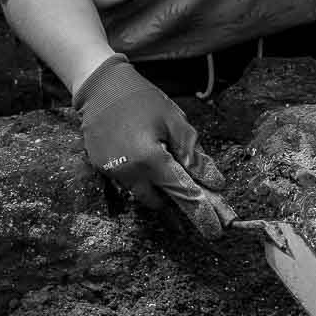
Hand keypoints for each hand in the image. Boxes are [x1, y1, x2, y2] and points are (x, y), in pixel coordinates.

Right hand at [73, 54, 228, 239]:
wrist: (100, 86)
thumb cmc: (141, 99)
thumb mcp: (174, 121)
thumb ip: (192, 153)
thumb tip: (212, 182)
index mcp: (151, 160)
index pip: (181, 192)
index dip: (200, 211)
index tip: (214, 229)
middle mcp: (129, 172)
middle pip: (157, 201)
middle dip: (172, 202)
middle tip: (189, 198)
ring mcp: (111, 171)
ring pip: (140, 192)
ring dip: (154, 186)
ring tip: (160, 164)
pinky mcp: (100, 167)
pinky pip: (125, 180)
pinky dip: (138, 176)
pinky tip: (141, 156)